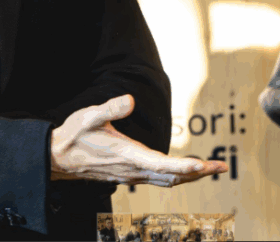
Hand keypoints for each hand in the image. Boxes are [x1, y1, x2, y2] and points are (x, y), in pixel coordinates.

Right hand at [51, 94, 227, 186]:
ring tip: (211, 169)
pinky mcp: (129, 174)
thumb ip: (109, 108)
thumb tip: (130, 100)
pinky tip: (185, 172)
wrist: (58, 157)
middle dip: (198, 173)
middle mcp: (133, 169)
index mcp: (127, 155)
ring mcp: (132, 175)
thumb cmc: (74, 135)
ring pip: (167, 180)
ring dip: (191, 176)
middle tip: (221, 167)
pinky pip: (159, 179)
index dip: (185, 166)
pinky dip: (177, 176)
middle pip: (172, 176)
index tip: (204, 165)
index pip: (162, 164)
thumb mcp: (88, 116)